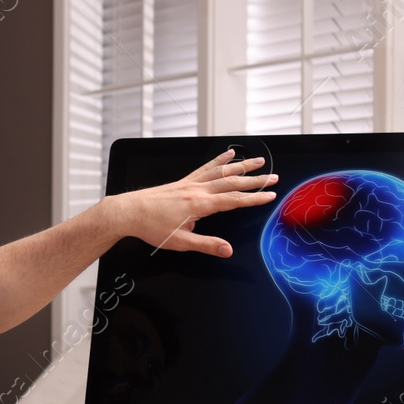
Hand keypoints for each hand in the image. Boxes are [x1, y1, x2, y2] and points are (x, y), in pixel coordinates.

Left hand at [105, 149, 278, 256]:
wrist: (129, 212)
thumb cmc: (152, 227)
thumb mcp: (181, 242)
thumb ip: (207, 245)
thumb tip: (228, 250)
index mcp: (200, 205)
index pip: (234, 200)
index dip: (254, 198)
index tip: (271, 196)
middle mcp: (198, 190)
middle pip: (233, 182)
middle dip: (255, 180)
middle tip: (274, 177)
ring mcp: (191, 183)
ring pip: (222, 171)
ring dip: (243, 166)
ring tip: (259, 161)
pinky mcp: (184, 181)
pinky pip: (206, 167)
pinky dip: (220, 160)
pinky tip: (230, 153)